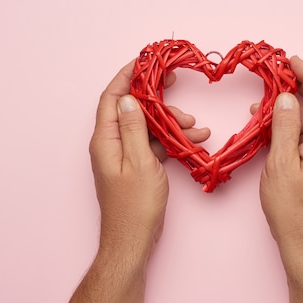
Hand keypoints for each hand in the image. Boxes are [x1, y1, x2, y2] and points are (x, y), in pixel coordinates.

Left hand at [60, 60, 208, 302]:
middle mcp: (111, 143)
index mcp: (106, 140)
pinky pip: (154, 143)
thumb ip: (134, 129)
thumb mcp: (140, 163)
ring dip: (171, 122)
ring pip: (147, 126)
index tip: (145, 60)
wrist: (132, 241)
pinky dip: (172, 139)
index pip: (112, 97)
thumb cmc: (135, 207)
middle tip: (175, 83)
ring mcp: (124, 154)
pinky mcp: (136, 165)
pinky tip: (194, 139)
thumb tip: (128, 99)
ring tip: (196, 126)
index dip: (127, 75)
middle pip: (132, 108)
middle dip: (157, 97)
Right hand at [255, 55, 302, 258]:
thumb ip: (284, 128)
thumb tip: (287, 98)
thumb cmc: (291, 207)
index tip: (290, 61)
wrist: (302, 240)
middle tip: (276, 74)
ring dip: (289, 106)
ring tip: (262, 101)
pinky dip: (286, 123)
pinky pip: (301, 134)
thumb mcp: (281, 164)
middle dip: (299, 85)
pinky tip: (266, 124)